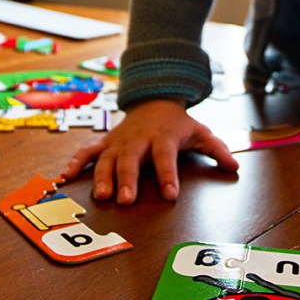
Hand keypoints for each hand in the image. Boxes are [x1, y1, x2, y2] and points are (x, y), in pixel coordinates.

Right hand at [60, 97, 238, 203]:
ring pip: (107, 160)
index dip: (168, 176)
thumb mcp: (200, 133)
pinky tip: (64, 178)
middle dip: (127, 180)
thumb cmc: (177, 123)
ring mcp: (119, 142)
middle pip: (131, 161)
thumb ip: (217, 150)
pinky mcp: (106, 143)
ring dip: (102, 177)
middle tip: (125, 200)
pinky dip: (75, 163)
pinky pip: (87, 152)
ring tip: (101, 196)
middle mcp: (138, 141)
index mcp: (162, 139)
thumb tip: (234, 168)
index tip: (170, 195)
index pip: (165, 159)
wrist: (153, 99)